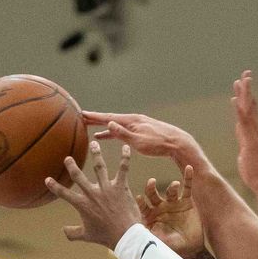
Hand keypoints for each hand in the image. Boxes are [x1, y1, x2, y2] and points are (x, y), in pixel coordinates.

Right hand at [45, 142, 140, 249]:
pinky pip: (123, 169)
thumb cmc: (106, 237)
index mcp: (83, 205)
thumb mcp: (86, 236)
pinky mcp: (121, 187)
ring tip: (94, 143)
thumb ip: (73, 233)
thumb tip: (63, 230)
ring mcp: (107, 189)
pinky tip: (126, 147)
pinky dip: (125, 158)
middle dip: (72, 166)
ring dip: (96, 154)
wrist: (125, 236)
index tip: (47, 179)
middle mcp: (93, 194)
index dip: (54, 187)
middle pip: (79, 176)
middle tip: (68, 158)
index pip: (64, 194)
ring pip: (99, 167)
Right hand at [82, 110, 203, 162]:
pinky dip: (111, 133)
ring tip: (88, 127)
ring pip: (114, 125)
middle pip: (109, 119)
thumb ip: (123, 134)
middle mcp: (133, 120)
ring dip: (101, 126)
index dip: (94, 116)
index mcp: (131, 121)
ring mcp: (136, 125)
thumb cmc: (159, 145)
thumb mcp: (139, 141)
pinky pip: (120, 131)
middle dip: (94, 119)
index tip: (80, 113)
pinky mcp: (140, 132)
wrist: (178, 144)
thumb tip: (108, 123)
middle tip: (79, 117)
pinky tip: (106, 136)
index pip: (108, 118)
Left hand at [137, 165, 203, 258]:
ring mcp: (173, 203)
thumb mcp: (160, 244)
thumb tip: (141, 240)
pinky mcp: (186, 202)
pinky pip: (187, 187)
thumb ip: (152, 239)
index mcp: (150, 216)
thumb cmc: (172, 247)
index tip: (139, 198)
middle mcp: (160, 207)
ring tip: (174, 185)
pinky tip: (189, 168)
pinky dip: (188, 178)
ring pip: (170, 191)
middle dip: (151, 188)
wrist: (190, 248)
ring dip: (172, 186)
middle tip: (151, 182)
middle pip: (153, 194)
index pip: (142, 207)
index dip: (141, 202)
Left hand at [233, 71, 257, 197]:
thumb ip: (243, 136)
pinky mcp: (251, 142)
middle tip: (245, 73)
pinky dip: (241, 111)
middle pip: (252, 105)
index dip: (248, 95)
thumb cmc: (256, 170)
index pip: (251, 109)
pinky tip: (236, 101)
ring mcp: (256, 135)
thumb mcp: (246, 149)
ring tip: (241, 81)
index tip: (243, 81)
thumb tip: (238, 125)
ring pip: (249, 111)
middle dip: (248, 89)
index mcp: (257, 131)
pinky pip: (245, 123)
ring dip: (245, 95)